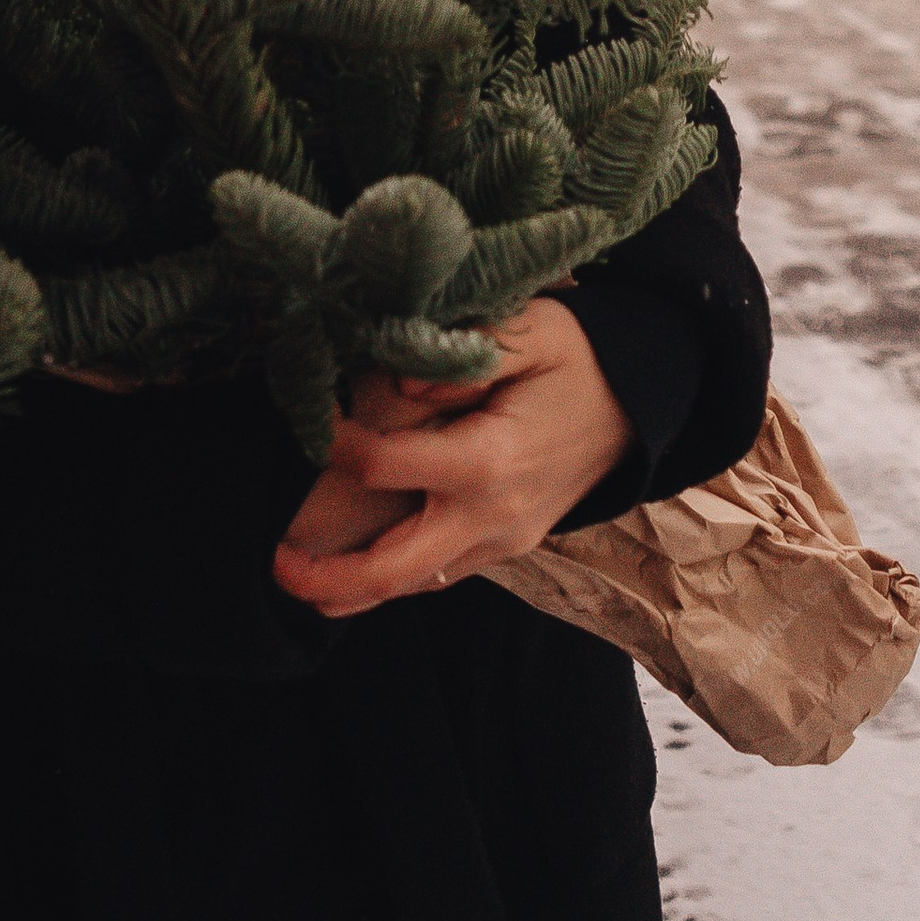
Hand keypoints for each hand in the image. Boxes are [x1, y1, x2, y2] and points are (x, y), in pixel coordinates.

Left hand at [273, 297, 632, 616]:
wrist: (644, 406)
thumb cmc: (583, 358)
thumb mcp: (534, 328)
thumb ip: (464, 351)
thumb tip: (395, 378)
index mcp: (491, 461)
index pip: (388, 466)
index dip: (337, 444)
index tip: (308, 417)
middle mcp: (492, 517)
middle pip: (394, 570)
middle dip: (329, 578)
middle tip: (276, 565)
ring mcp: (502, 542)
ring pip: (415, 585)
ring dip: (354, 591)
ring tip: (299, 579)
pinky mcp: (506, 547)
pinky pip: (440, 575)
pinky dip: (394, 577)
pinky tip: (356, 572)